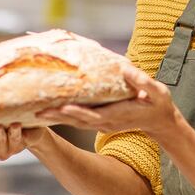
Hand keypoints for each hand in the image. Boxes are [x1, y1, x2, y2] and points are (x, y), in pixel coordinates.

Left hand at [39, 65, 181, 140]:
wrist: (159, 120)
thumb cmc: (157, 104)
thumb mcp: (157, 92)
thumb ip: (143, 83)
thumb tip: (127, 70)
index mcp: (116, 115)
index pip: (92, 115)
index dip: (76, 112)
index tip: (61, 108)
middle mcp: (105, 122)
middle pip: (77, 121)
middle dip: (56, 117)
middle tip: (35, 112)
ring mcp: (101, 123)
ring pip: (74, 121)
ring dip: (55, 118)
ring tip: (35, 112)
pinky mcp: (98, 121)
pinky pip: (78, 119)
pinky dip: (63, 116)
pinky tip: (49, 110)